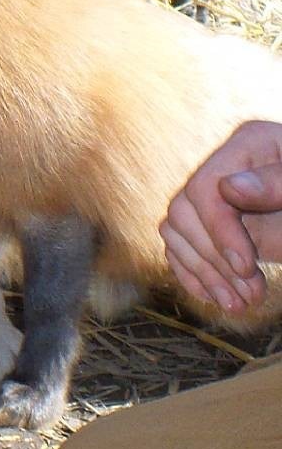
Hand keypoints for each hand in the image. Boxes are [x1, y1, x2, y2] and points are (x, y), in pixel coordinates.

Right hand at [160, 120, 281, 314]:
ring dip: (203, 272)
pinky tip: (218, 296)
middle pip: (184, 212)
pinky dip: (193, 273)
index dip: (218, 230)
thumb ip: (276, 184)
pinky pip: (181, 245)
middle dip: (213, 259)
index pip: (205, 187)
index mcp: (248, 145)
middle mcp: (224, 167)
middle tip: (252, 295)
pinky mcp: (213, 223)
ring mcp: (216, 196)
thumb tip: (229, 188)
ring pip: (177, 231)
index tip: (246, 268)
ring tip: (239, 304)